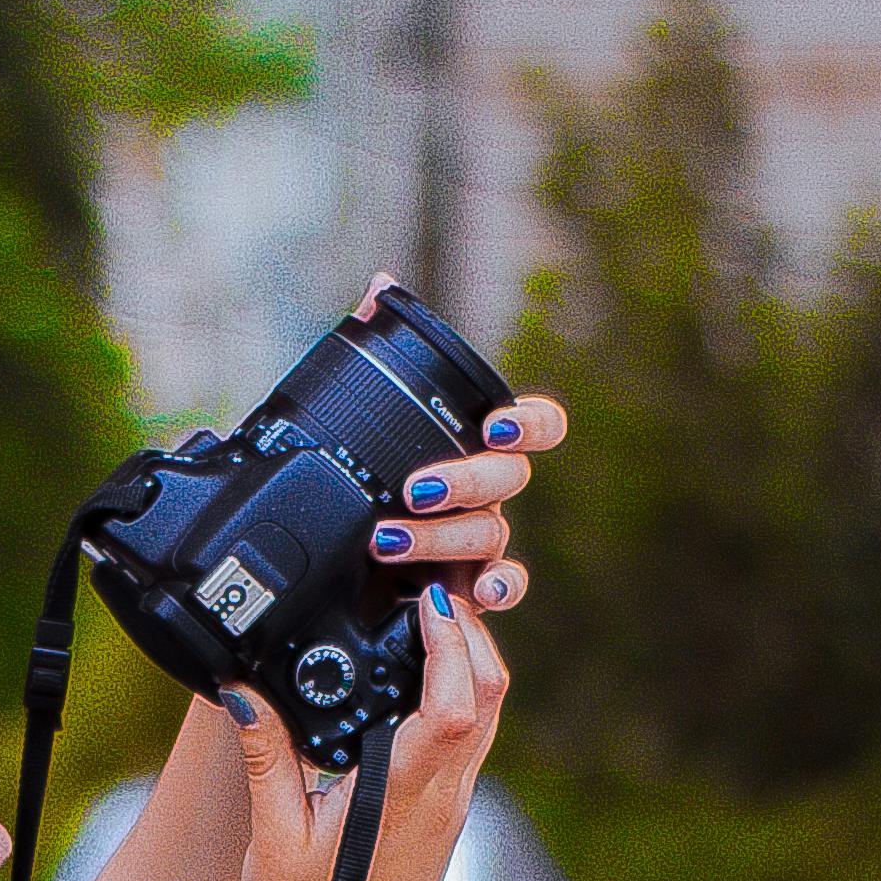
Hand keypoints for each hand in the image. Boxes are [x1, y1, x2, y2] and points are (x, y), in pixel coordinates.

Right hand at [228, 567, 516, 880]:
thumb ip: (266, 760)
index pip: (457, 701)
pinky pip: (472, 736)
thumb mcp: (272, 842)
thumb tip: (244, 691)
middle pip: (489, 690)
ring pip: (490, 711)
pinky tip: (418, 674)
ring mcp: (453, 805)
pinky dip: (460, 690)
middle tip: (426, 583)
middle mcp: (444, 794)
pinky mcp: (447, 814)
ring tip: (425, 614)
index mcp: (406, 794)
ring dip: (469, 656)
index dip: (451, 639)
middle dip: (467, 627)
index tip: (422, 596)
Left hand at [349, 275, 563, 634]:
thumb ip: (378, 349)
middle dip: (464, 481)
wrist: (343, 549)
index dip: (528, 423)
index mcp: (482, 448)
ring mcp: (484, 541)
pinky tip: (477, 595)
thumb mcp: (364, 414)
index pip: (537, 426)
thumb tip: (380, 285)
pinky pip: (502, 589)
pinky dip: (498, 591)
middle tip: (416, 490)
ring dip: (445, 536)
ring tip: (390, 539)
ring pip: (490, 535)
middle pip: (507, 480)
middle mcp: (492, 494)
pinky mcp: (469, 584)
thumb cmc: (372, 475)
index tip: (493, 425)